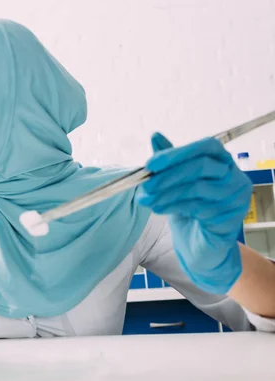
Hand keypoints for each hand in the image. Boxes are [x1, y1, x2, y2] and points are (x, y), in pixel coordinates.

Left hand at [136, 133, 251, 293]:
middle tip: (145, 184)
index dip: (177, 153)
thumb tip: (155, 136)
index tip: (151, 163)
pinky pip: (198, 208)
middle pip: (201, 167)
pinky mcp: (230, 219)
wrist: (201, 244)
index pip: (205, 147)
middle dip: (168, 175)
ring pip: (197, 189)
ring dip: (166, 193)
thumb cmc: (191, 209)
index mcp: (222, 161)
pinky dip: (173, 206)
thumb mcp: (176, 182)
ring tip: (146, 199)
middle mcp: (234, 176)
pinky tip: (158, 208)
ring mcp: (235, 198)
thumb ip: (169, 160)